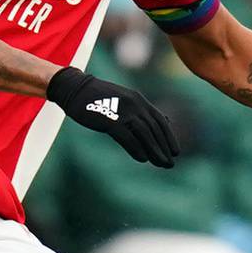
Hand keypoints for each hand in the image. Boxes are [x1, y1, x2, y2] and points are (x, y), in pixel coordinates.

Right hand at [48, 66, 178, 167]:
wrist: (76, 89)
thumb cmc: (99, 97)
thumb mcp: (124, 100)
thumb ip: (142, 110)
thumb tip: (164, 120)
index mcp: (139, 100)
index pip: (160, 120)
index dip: (169, 137)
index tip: (175, 152)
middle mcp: (134, 104)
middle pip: (154, 129)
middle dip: (164, 148)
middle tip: (170, 164)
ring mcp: (122, 111)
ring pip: (144, 134)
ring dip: (154, 151)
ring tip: (161, 164)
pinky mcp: (109, 119)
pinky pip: (127, 136)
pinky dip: (136, 148)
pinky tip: (142, 159)